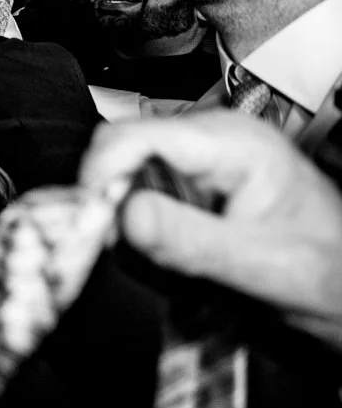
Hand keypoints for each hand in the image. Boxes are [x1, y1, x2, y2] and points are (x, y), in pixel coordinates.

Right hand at [79, 108, 341, 352]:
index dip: (100, 175)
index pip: (132, 135)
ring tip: (164, 255)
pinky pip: (142, 190)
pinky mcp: (195, 177)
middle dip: (112, 202)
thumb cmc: (327, 272)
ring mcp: (202, 156)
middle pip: (121, 151)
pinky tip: (171, 247)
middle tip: (128, 249)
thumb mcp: (262, 265)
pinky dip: (142, 223)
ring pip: (126, 173)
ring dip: (128, 218)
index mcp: (232, 142)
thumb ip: (192, 241)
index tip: (90, 221)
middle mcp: (212, 138)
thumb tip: (124, 216)